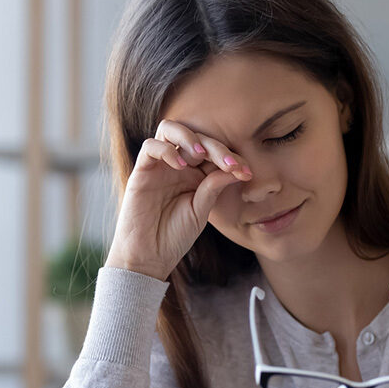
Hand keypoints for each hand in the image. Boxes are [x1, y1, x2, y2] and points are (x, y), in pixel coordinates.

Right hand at [106, 119, 252, 279]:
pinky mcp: (142, 171)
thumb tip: (233, 168)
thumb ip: (213, 187)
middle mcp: (178, 165)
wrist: (149, 257)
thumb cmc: (174, 236)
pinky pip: (150, 147)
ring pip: (170, 130)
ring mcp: (159, 166)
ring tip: (203, 155)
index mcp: (195, 174)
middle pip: (196, 138)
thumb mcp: (201, 211)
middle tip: (231, 165)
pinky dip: (167, 151)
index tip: (247, 173)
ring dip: (190, 138)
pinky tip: (182, 166)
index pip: (214, 153)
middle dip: (217, 148)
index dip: (231, 158)